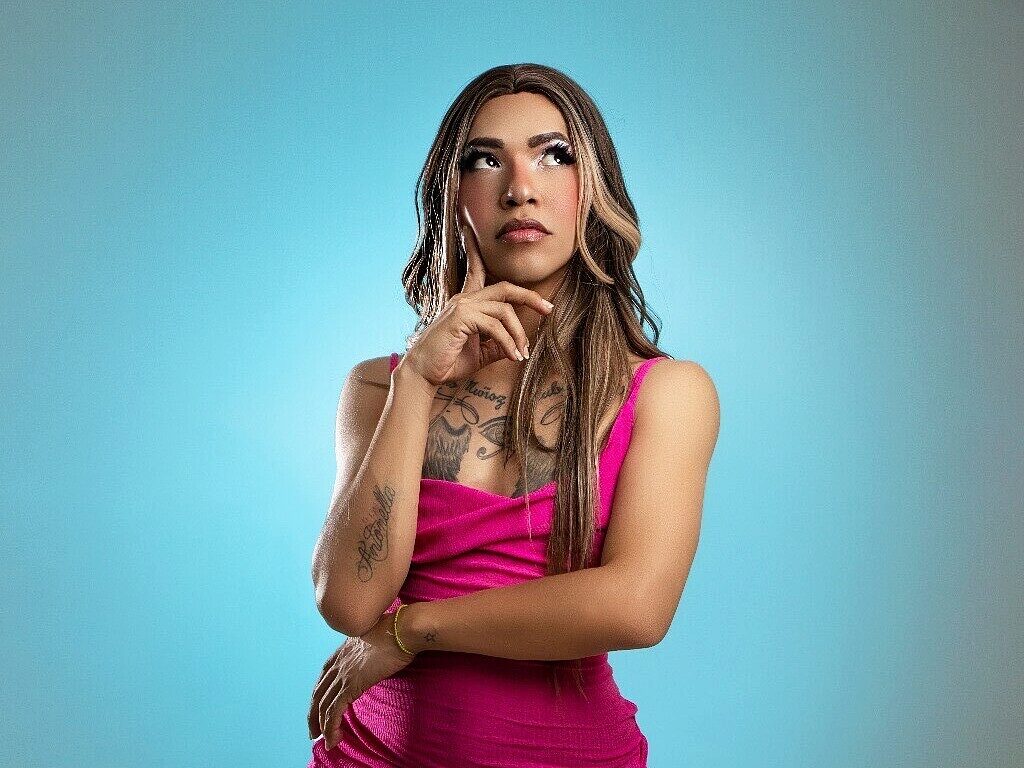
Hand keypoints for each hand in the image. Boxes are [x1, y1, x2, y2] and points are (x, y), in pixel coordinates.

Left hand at [307, 611, 416, 751]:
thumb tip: (374, 661)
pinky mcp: (351, 686)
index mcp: (341, 653)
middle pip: (318, 694)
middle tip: (314, 731)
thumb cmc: (394, 633)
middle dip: (314, 715)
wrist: (400, 631)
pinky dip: (331, 728)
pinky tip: (334, 739)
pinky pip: (334, 712)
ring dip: (321, 726)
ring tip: (326, 741)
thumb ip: (367, 653)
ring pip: (323, 706)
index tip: (319, 709)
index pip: (323, 679)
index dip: (319, 696)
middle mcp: (337, 664)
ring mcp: (343, 675)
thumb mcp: (373, 642)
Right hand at [400, 207, 554, 387]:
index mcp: (466, 302)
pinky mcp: (461, 318)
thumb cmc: (448, 362)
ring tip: (522, 354)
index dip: (476, 250)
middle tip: (548, 308)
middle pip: (505, 287)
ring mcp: (462, 306)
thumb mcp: (480, 353)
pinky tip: (512, 356)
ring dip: (518, 334)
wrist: (424, 374)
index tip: (470, 231)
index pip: (476, 270)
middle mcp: (464, 299)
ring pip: (504, 310)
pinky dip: (508, 342)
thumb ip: (498, 346)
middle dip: (529, 296)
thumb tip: (518, 346)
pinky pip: (495, 326)